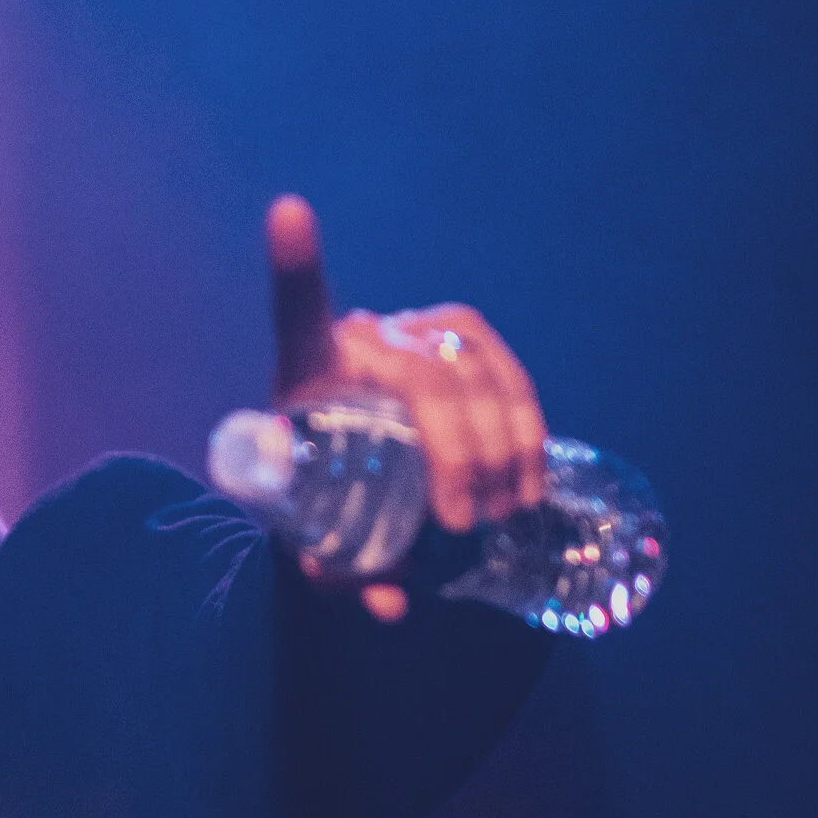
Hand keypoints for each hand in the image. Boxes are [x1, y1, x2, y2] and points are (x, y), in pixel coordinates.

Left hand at [267, 195, 549, 621]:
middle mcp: (362, 338)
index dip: (295, 263)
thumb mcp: (314, 541)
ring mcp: (417, 333)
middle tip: (461, 523)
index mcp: (305, 372)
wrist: (347, 472)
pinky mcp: (464, 342)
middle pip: (420, 377)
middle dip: (453, 452)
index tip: (288, 212)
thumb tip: (389, 604)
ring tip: (500, 513)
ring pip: (473, 373)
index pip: (297, 311)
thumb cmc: (317, 505)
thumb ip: (341, 573)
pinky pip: (505, 371)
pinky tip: (530, 476)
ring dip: (498, 446)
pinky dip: (525, 425)